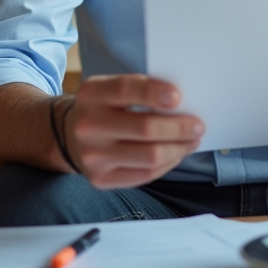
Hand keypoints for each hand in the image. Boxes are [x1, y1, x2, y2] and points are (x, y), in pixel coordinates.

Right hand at [62, 74, 203, 189]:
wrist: (70, 135)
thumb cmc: (103, 107)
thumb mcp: (110, 88)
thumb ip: (139, 90)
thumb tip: (182, 102)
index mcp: (91, 95)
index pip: (124, 90)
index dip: (152, 93)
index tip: (177, 96)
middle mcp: (88, 126)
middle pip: (144, 128)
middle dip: (178, 127)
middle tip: (198, 125)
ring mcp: (93, 156)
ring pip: (149, 156)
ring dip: (178, 148)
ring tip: (192, 140)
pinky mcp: (101, 179)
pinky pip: (145, 175)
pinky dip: (168, 163)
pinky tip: (176, 153)